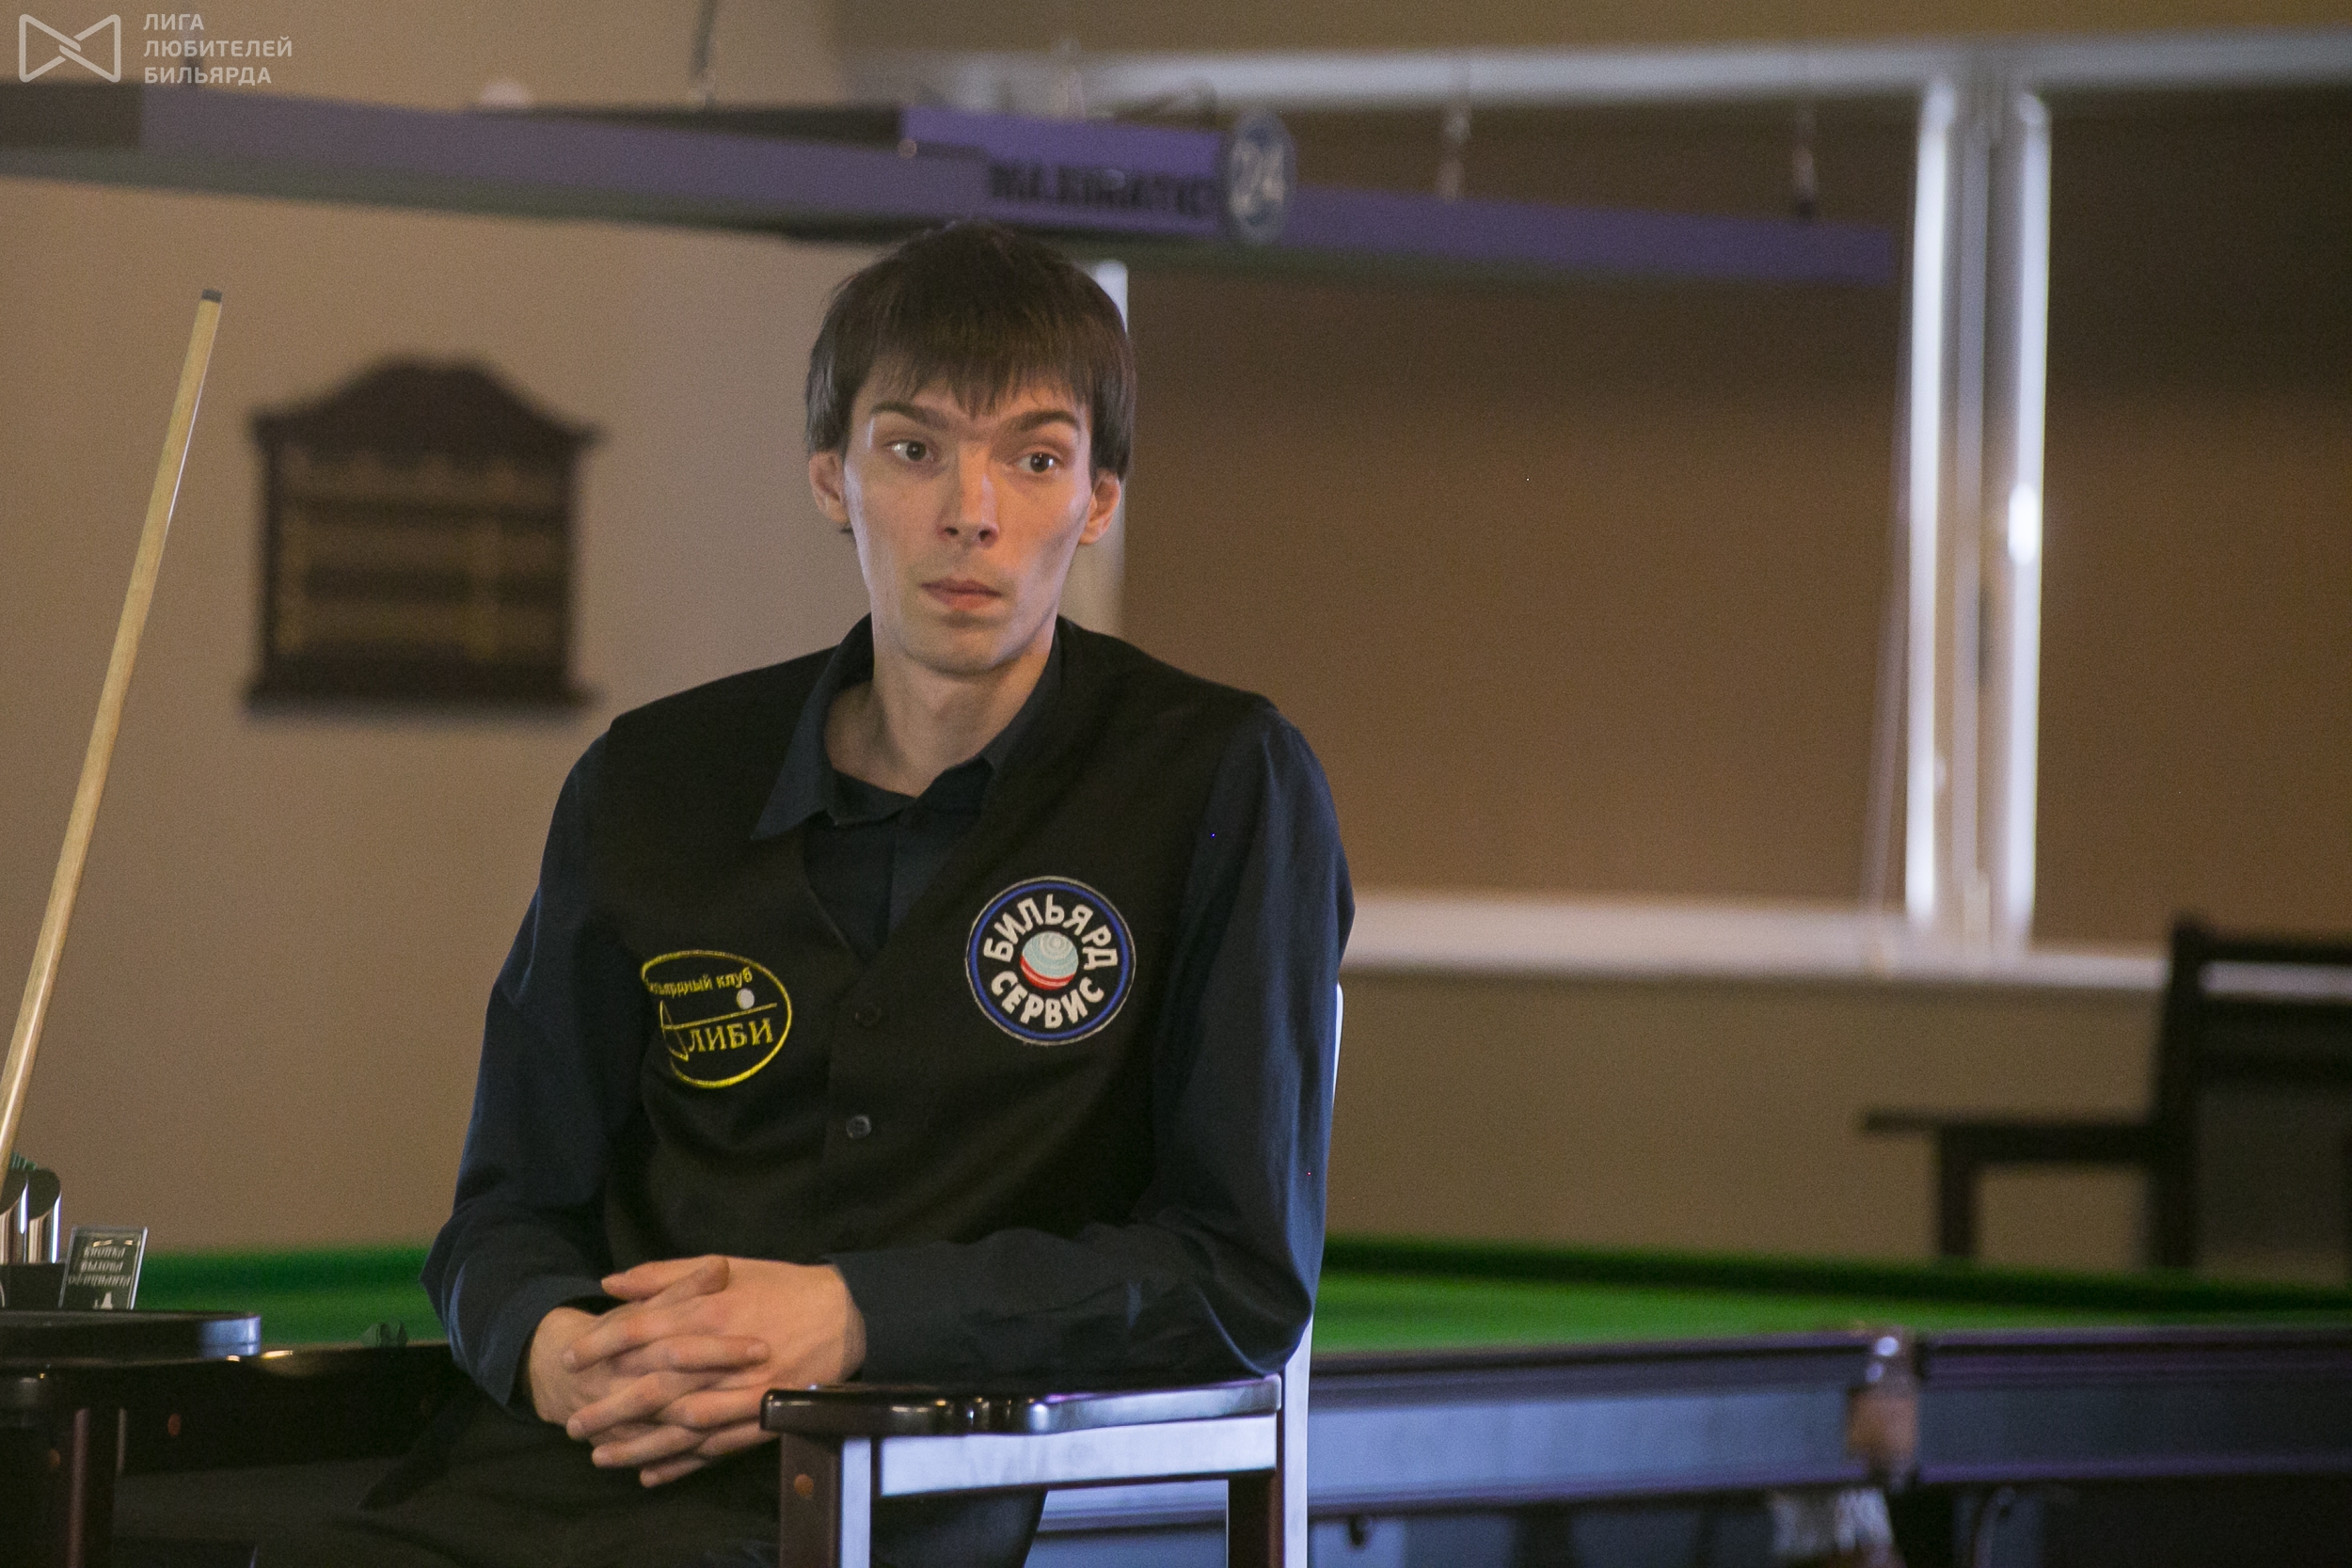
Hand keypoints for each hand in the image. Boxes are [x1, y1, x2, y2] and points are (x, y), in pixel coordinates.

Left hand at [562, 1255, 866, 1486]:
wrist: (845, 1315)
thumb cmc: (782, 1287)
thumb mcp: (725, 1266)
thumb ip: (665, 1275)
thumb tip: (611, 1283)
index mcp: (709, 1311)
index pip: (640, 1329)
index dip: (600, 1344)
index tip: (570, 1358)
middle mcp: (719, 1354)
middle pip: (650, 1387)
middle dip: (607, 1408)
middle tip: (573, 1423)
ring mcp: (741, 1391)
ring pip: (677, 1426)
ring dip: (636, 1445)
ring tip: (601, 1457)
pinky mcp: (761, 1418)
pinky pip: (713, 1448)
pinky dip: (680, 1464)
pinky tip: (651, 1474)